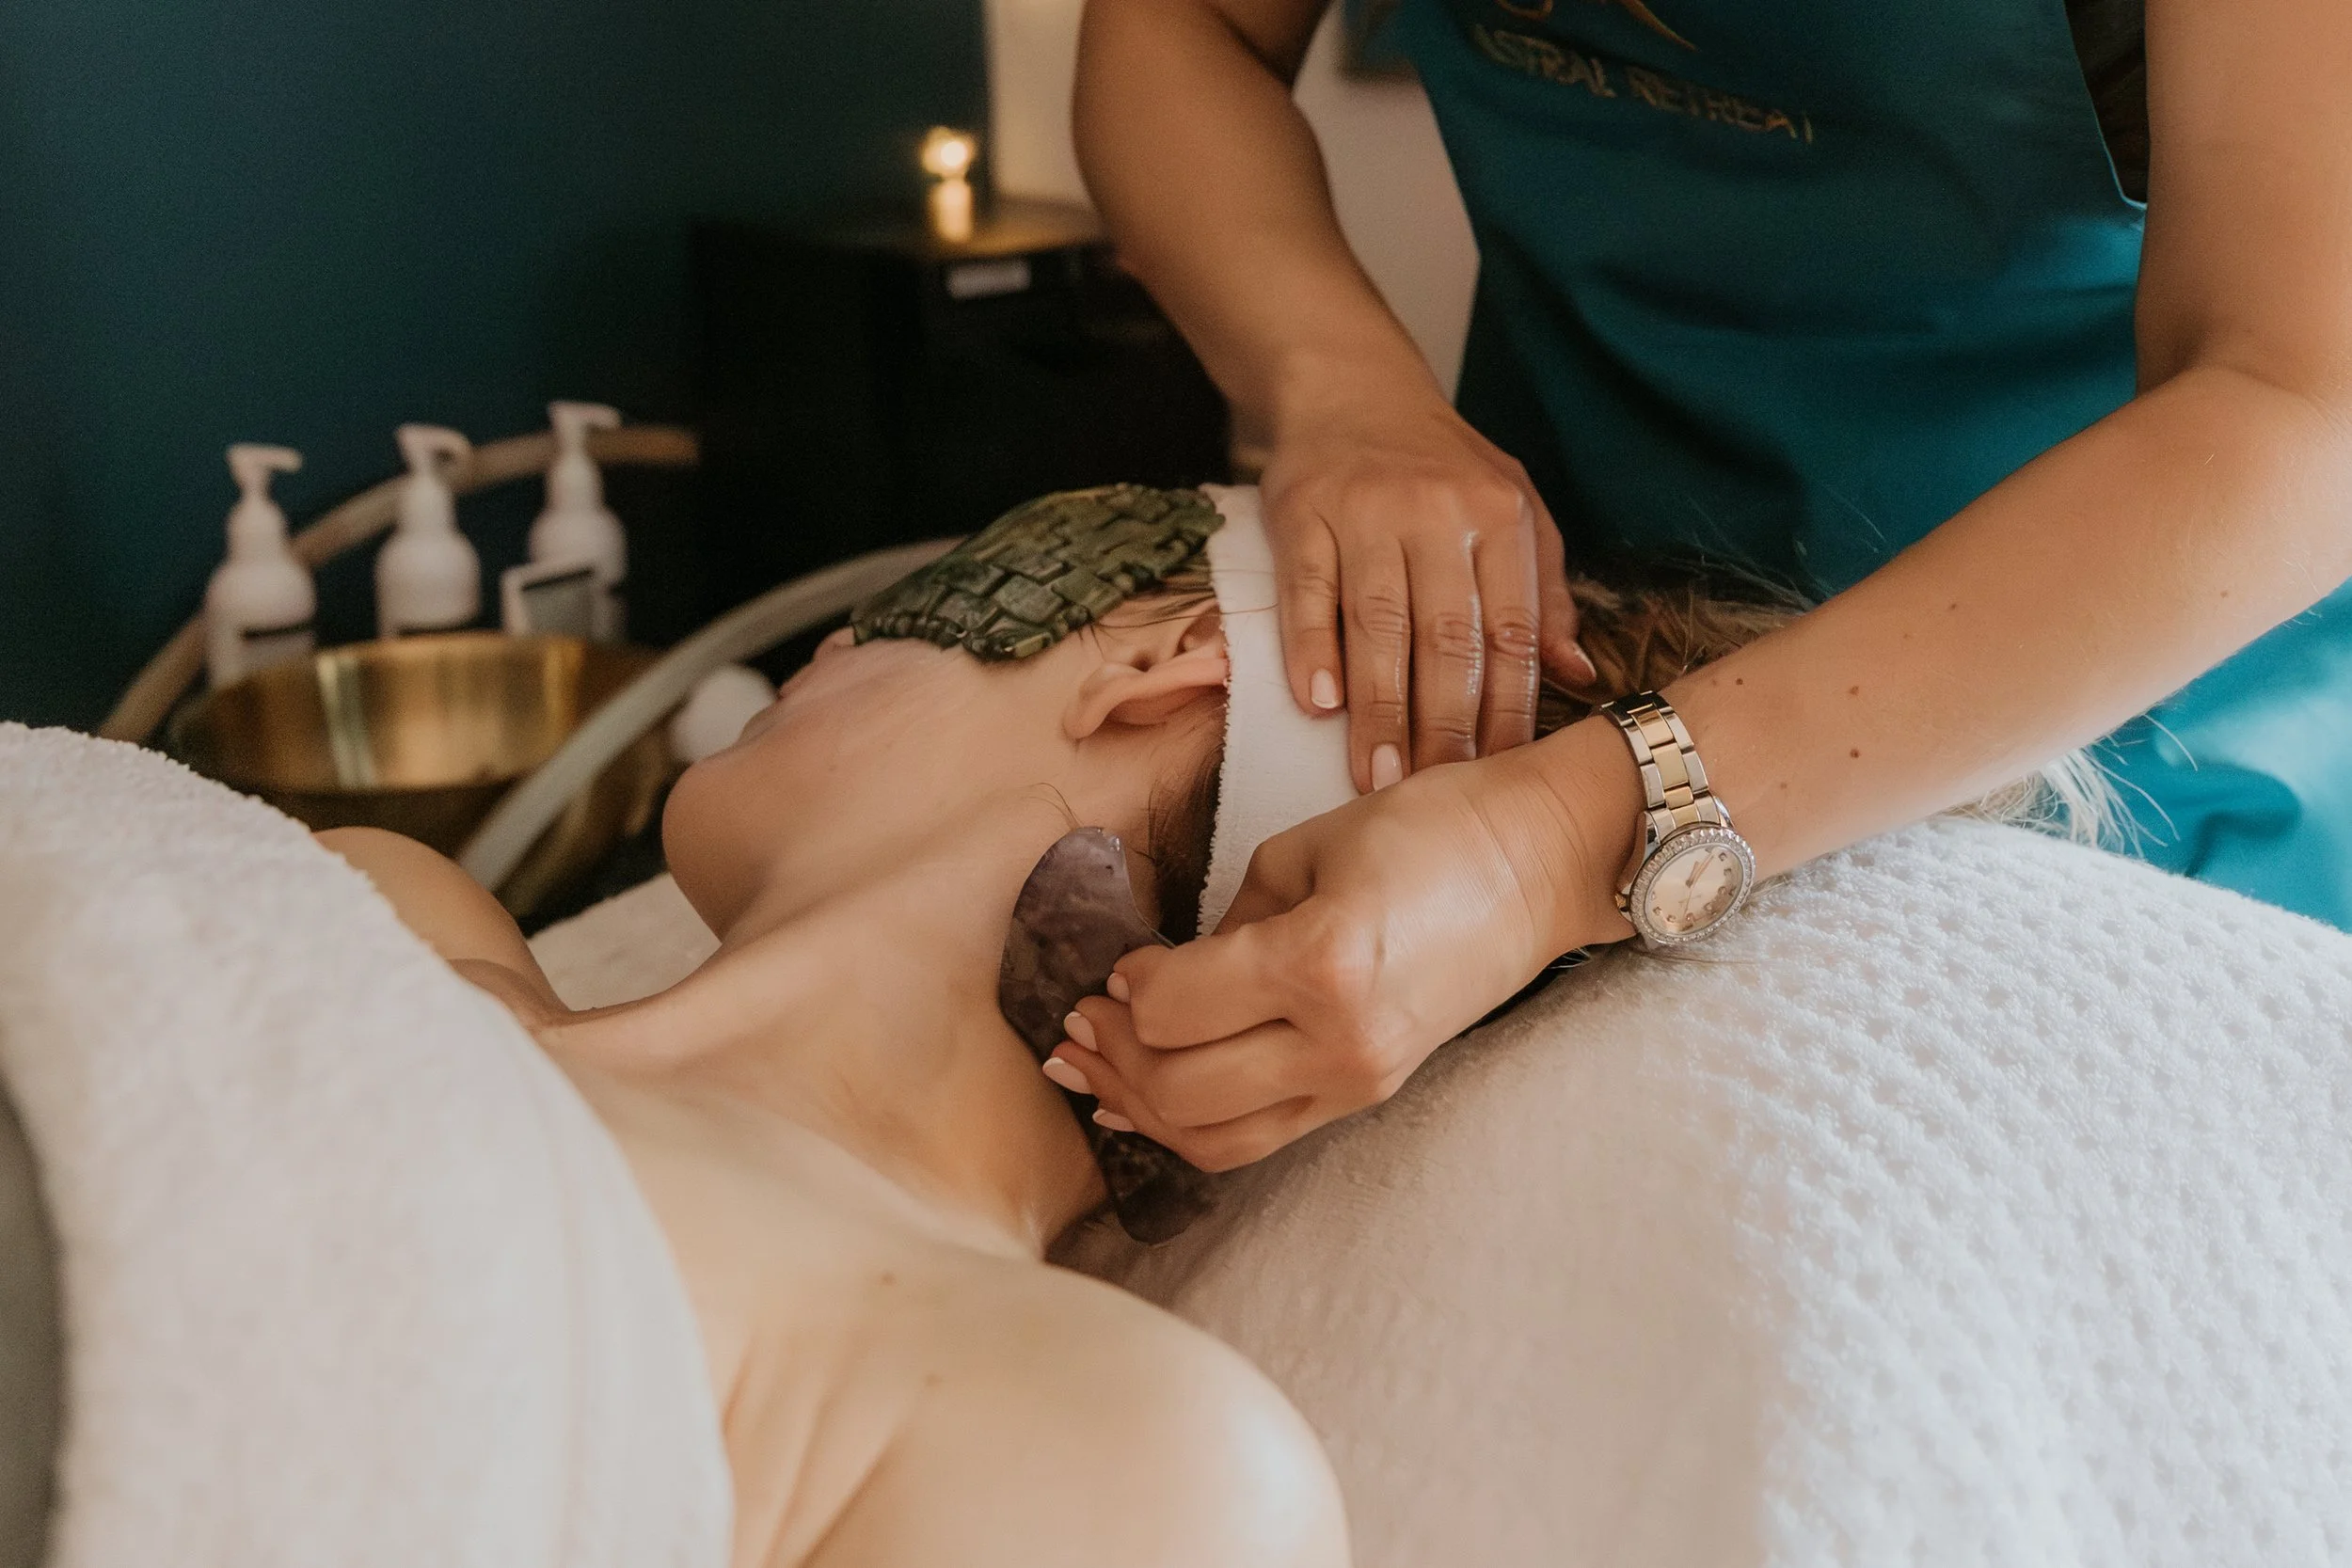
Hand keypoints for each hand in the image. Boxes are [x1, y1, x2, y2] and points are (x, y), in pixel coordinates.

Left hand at [1047, 729, 1637, 1169]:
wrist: (1540, 865)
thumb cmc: (1431, 830)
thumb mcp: (1307, 850)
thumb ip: (1227, 923)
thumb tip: (1161, 981)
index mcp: (1319, 962)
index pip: (1172, 1008)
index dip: (1124, 987)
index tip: (1114, 961)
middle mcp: (1339, 1040)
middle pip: (1177, 1089)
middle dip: (1112, 1056)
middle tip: (1079, 1021)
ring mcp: (1357, 1080)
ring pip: (1209, 1137)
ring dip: (1137, 1109)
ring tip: (1095, 1069)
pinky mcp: (1368, 1096)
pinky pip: (1257, 1140)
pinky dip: (1191, 1128)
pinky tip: (1147, 1103)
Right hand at [1260, 375, 1594, 791]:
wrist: (1350, 388)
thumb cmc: (1440, 466)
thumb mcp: (1513, 511)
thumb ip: (1544, 595)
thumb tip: (1579, 676)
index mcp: (1501, 517)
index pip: (1511, 633)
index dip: (1506, 712)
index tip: (1498, 778)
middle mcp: (1438, 511)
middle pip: (1446, 638)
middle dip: (1442, 727)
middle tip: (1431, 797)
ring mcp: (1367, 512)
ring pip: (1378, 625)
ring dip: (1378, 709)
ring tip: (1375, 777)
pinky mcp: (1303, 513)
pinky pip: (1309, 592)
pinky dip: (1312, 649)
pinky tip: (1318, 705)